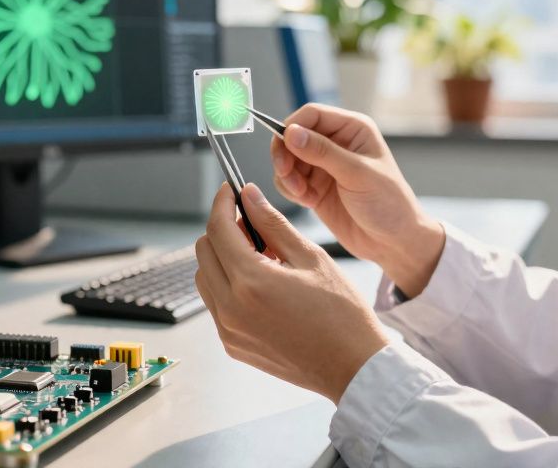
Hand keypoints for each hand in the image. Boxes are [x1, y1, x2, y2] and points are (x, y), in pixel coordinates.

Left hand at [195, 182, 390, 402]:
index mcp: (251, 282)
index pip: (218, 229)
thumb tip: (249, 196)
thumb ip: (273, 224)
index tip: (231, 191)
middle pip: (204, 251)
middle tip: (253, 225)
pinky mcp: (233, 345)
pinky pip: (216, 304)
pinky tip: (261, 284)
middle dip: (223, 230)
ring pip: (205, 278)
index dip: (222, 204)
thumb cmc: (342, 313)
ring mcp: (229, 330)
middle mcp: (231, 308)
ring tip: (261, 257)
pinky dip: (228, 285)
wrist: (353, 367)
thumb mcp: (310, 257)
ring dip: (223, 258)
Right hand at [271, 104, 444, 297]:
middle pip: (293, 135)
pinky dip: (290, 190)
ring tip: (302, 194)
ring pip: (288, 159)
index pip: (311, 114)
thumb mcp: (357, 174)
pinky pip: (289, 180)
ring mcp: (323, 166)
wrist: (393, 242)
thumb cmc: (388, 203)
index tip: (285, 148)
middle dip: (285, 154)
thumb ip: (323, 152)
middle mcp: (336, 143)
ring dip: (287, 176)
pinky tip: (308, 202)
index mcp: (352, 129)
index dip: (293, 127)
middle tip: (286, 174)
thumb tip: (291, 132)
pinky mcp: (315, 187)